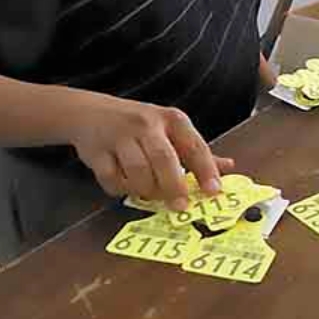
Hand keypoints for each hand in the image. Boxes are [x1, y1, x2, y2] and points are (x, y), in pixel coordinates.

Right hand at [71, 99, 234, 209]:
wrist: (90, 112)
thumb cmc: (138, 124)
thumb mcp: (170, 129)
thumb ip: (195, 150)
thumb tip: (228, 167)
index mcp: (172, 119)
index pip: (194, 146)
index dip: (206, 170)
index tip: (214, 191)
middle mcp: (147, 124)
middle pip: (164, 159)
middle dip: (174, 186)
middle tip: (180, 206)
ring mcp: (120, 136)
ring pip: (137, 172)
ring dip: (147, 190)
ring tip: (151, 194)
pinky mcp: (96, 151)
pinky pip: (111, 180)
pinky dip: (121, 190)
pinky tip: (126, 185)